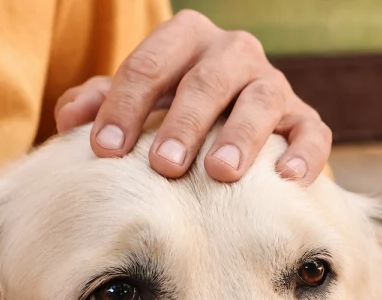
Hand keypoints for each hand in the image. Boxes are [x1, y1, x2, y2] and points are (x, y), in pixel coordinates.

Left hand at [54, 9, 331, 183]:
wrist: (234, 134)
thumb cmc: (171, 116)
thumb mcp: (136, 103)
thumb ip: (100, 104)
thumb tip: (69, 120)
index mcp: (187, 38)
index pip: (151, 65)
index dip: (124, 106)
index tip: (104, 151)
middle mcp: (234, 53)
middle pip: (207, 80)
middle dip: (184, 123)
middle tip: (164, 166)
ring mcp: (274, 86)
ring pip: (261, 101)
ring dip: (241, 135)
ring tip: (221, 172)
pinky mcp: (305, 120)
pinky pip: (312, 132)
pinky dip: (303, 153)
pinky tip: (286, 179)